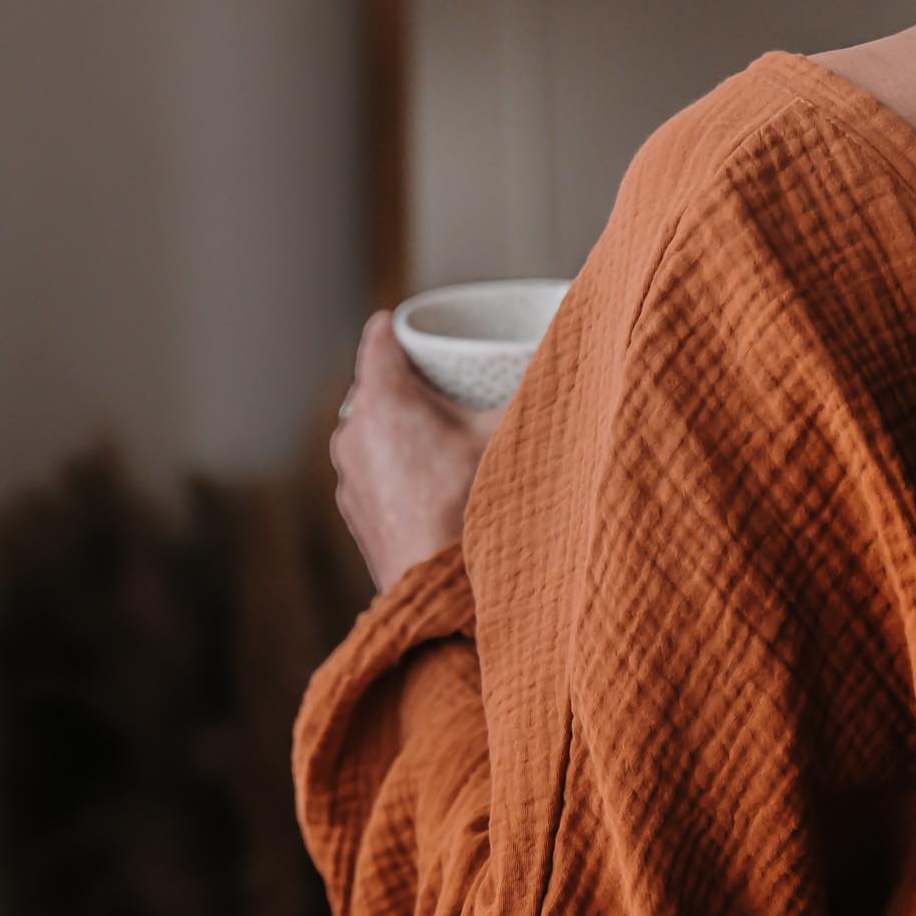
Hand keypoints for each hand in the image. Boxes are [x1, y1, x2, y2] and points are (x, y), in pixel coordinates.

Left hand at [331, 311, 507, 594]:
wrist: (436, 589)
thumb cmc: (467, 507)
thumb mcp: (504, 437)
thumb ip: (531, 394)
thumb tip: (567, 360)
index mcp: (382, 399)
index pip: (379, 338)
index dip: (401, 326)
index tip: (422, 328)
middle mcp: (353, 431)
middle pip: (375, 384)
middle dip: (406, 379)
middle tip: (444, 381)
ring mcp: (348, 473)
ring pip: (370, 428)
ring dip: (398, 425)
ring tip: (440, 433)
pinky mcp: (354, 508)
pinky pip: (371, 466)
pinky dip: (393, 462)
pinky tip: (427, 478)